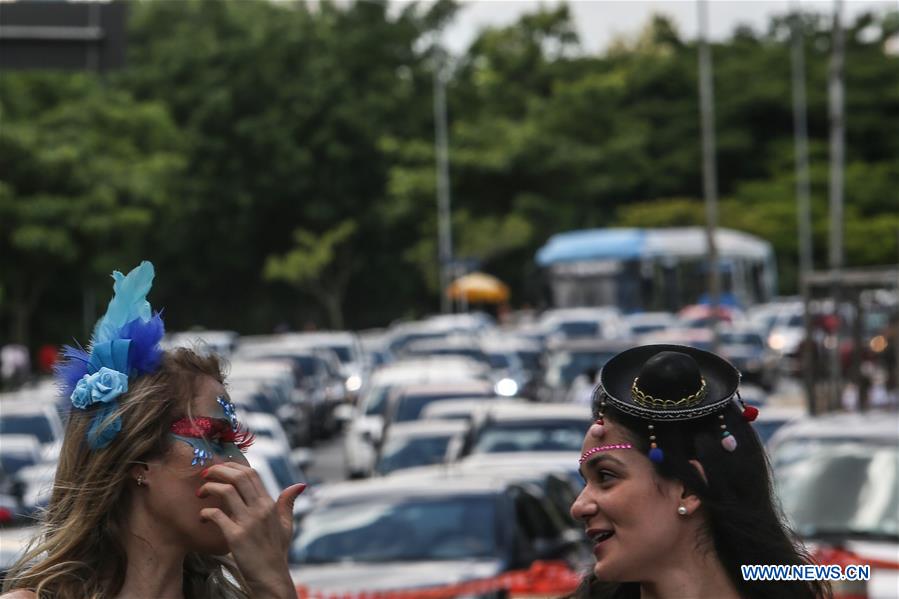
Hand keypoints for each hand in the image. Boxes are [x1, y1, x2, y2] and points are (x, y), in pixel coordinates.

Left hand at [198, 463, 305, 598]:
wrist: (270, 577)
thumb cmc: (276, 551)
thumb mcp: (286, 525)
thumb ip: (287, 503)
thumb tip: (299, 485)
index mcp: (269, 504)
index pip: (251, 473)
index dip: (233, 466)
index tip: (220, 469)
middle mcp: (260, 509)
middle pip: (238, 477)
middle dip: (218, 470)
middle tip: (205, 474)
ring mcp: (248, 522)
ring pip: (225, 491)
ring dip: (209, 487)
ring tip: (200, 492)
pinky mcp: (235, 536)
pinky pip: (216, 515)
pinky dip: (205, 512)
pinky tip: (202, 517)